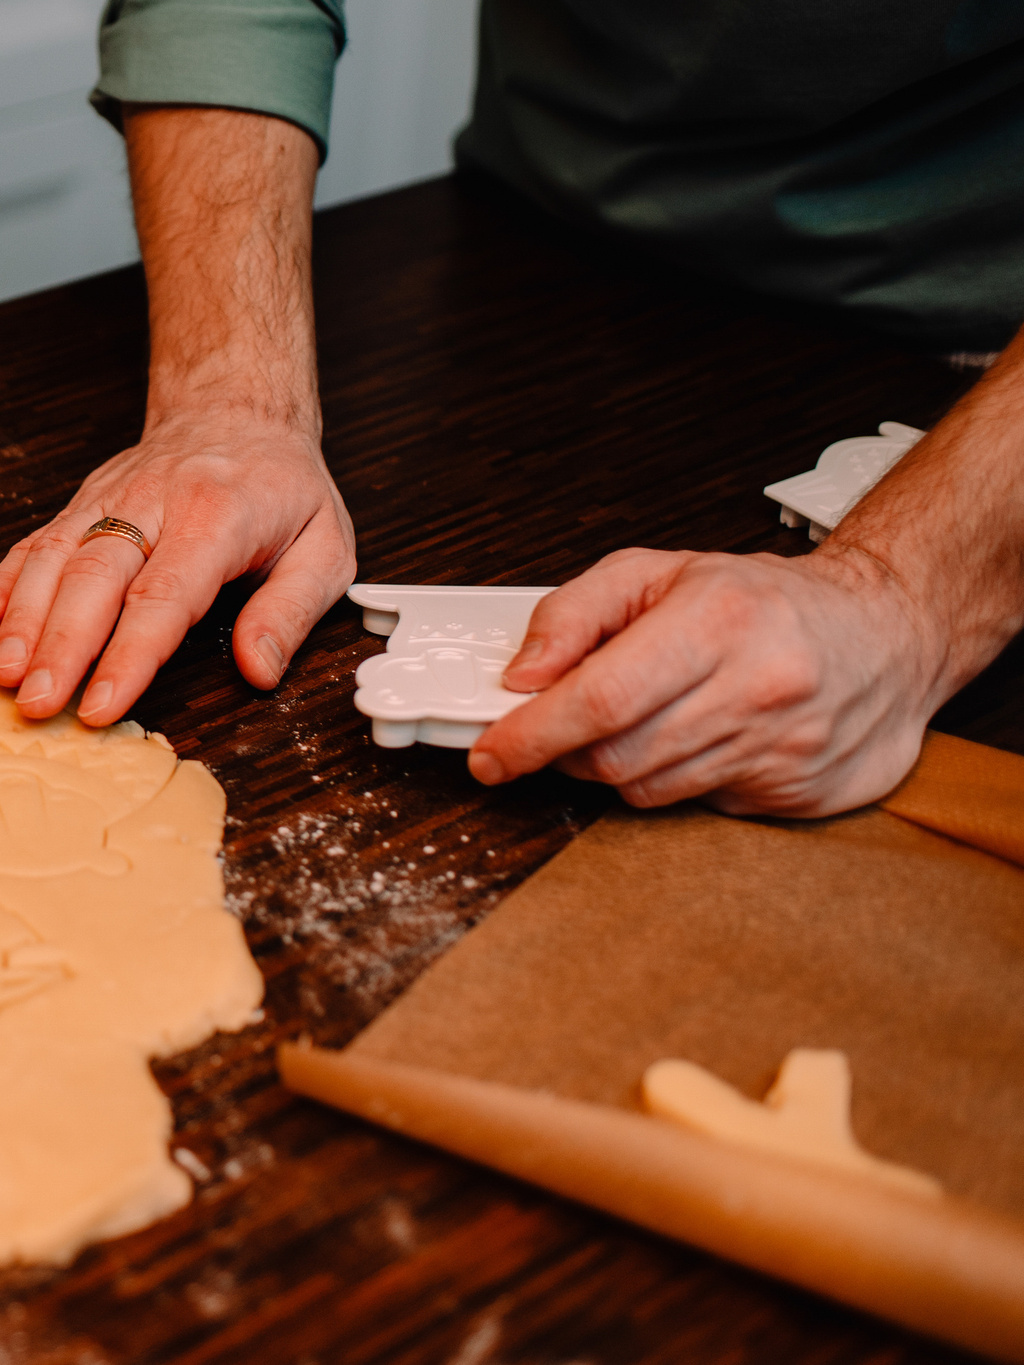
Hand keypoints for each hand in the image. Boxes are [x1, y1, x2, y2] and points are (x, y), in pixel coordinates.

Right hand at [0, 414, 355, 722]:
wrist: (236, 409)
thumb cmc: (279, 485)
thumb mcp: (324, 545)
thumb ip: (290, 609)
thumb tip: (258, 668)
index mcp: (216, 517)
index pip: (164, 595)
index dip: (128, 654)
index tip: (101, 704)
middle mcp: (152, 504)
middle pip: (94, 578)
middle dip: (60, 646)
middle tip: (37, 703)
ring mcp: (109, 499)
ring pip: (55, 556)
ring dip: (24, 618)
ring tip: (3, 673)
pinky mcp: (83, 501)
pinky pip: (37, 538)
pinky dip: (7, 578)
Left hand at [468, 546, 940, 816]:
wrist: (888, 632)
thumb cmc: (765, 600)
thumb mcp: (657, 571)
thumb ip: (574, 613)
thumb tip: (521, 674)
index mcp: (717, 621)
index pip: (599, 699)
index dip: (530, 734)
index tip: (489, 753)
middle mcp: (757, 687)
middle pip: (616, 756)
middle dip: (568, 749)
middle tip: (564, 725)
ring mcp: (783, 748)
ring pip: (649, 789)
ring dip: (619, 765)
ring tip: (645, 718)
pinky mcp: (799, 794)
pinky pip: (697, 805)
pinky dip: (675, 779)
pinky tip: (699, 738)